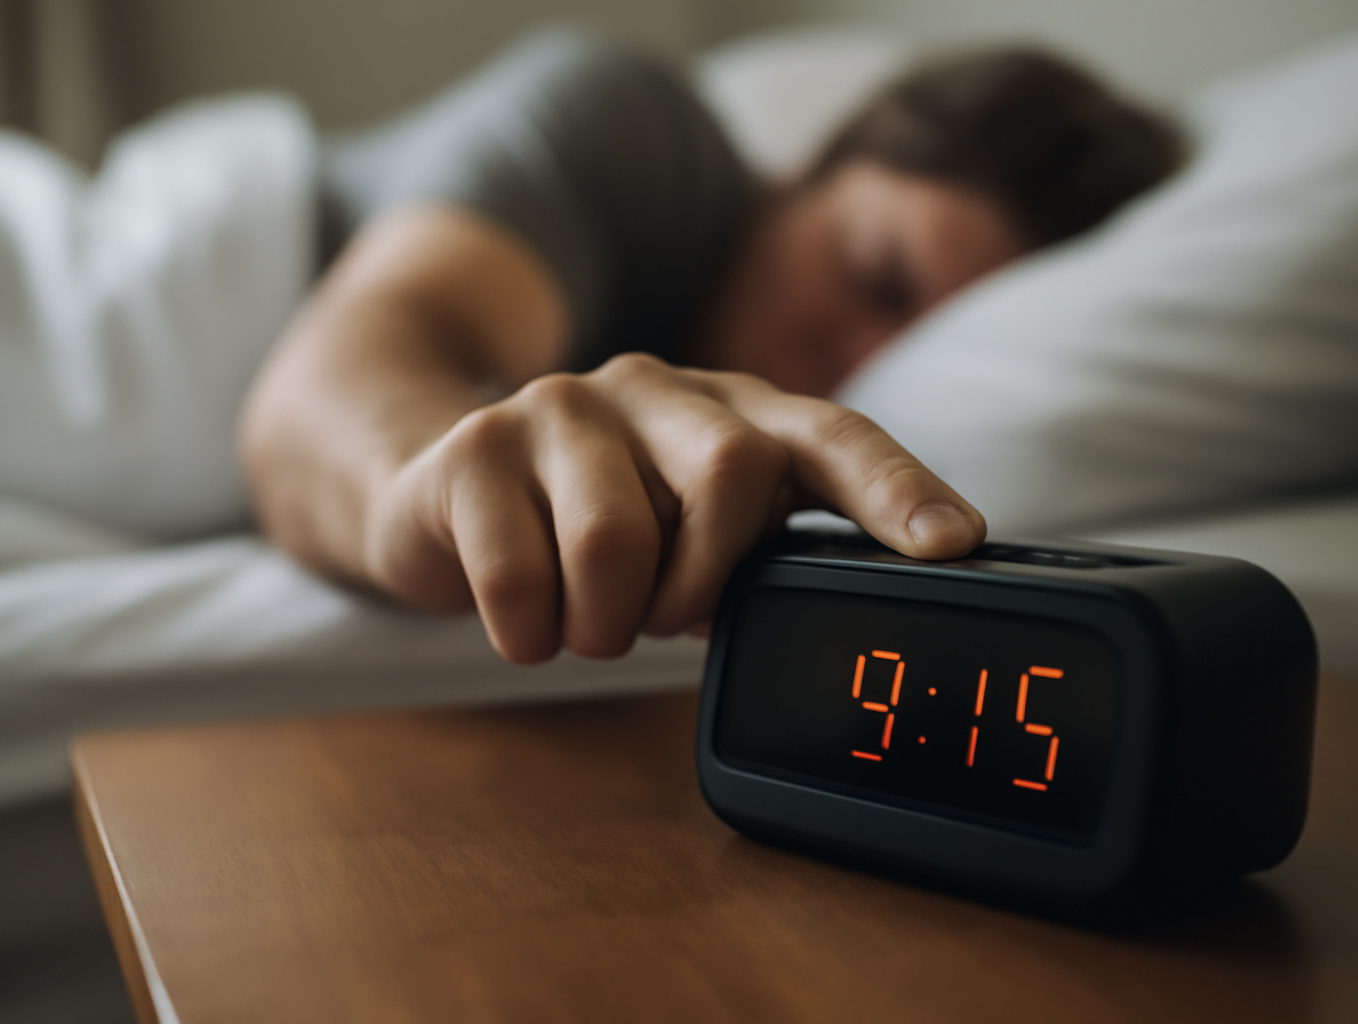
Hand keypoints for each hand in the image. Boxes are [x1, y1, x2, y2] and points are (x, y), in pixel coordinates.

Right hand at [361, 352, 984, 662]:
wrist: (439, 481)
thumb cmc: (591, 521)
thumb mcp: (686, 530)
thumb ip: (754, 555)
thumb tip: (832, 629)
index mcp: (730, 411)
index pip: (832, 437)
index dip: (895, 489)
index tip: (949, 547)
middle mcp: (655, 389)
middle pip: (729, 473)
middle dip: (701, 583)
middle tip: (659, 617)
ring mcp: (560, 405)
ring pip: (615, 541)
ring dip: (605, 622)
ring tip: (586, 619)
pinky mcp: (476, 446)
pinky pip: (519, 577)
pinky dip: (530, 632)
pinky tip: (525, 620)